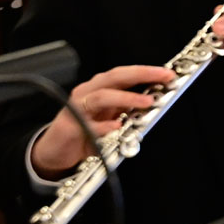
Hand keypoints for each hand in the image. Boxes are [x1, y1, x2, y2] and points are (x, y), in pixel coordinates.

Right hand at [31, 63, 178, 177]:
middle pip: (114, 77)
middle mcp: (87, 93)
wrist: (56, 151)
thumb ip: (127, 108)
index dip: (146, 71)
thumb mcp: (110, 116)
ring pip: (102, 96)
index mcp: (98, 88)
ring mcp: (76, 109)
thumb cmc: (85, 130)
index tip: (168, 73)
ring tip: (147, 102)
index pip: (124, 74)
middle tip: (163, 77)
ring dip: (127, 98)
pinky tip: (118, 126)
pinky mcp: (68, 128)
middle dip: (141, 75)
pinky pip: (88, 125)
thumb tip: (154, 100)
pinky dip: (104, 125)